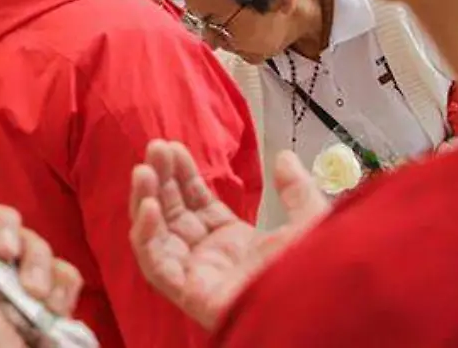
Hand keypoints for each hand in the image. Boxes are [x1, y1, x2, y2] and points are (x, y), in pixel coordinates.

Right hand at [128, 142, 328, 330]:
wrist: (312, 309)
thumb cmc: (314, 275)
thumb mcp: (310, 222)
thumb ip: (296, 190)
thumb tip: (284, 157)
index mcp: (234, 241)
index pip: (196, 202)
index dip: (183, 174)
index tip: (174, 147)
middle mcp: (211, 256)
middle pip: (173, 212)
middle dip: (161, 179)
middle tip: (155, 148)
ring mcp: (197, 274)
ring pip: (157, 234)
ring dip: (145, 200)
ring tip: (143, 171)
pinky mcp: (188, 292)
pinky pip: (155, 264)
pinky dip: (146, 235)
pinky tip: (149, 207)